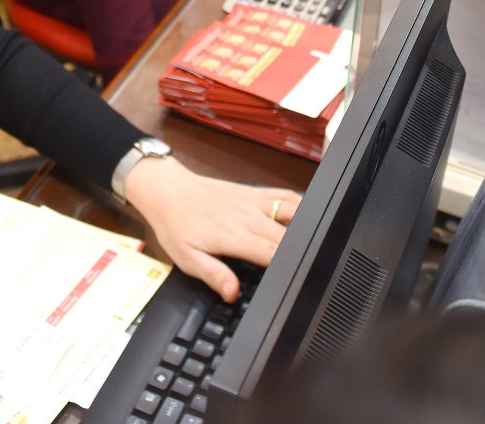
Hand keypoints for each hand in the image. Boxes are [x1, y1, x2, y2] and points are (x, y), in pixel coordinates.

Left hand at [122, 156, 301, 301]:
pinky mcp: (254, 192)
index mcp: (233, 235)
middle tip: (310, 269)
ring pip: (294, 211)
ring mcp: (254, 201)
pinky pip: (285, 196)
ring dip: (307, 227)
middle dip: (303, 252)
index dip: (289, 268)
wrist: (169, 190)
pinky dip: (301, 206)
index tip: (297, 280)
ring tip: (316, 245)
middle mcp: (248, 216)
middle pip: (289, 236)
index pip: (273, 253)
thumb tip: (232, 293)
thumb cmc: (176, 225)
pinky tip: (308, 218)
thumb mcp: (187, 258)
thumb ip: (213, 275)